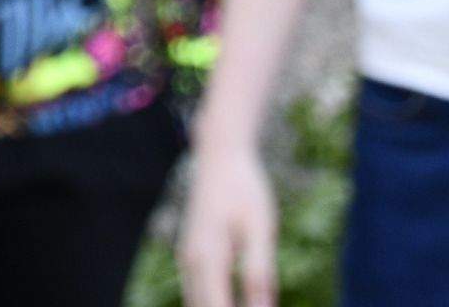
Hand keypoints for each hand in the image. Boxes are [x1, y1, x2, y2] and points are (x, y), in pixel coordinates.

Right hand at [177, 135, 278, 306]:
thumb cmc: (245, 189)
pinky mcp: (192, 258)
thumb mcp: (260, 228)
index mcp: (208, 256)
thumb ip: (259, 271)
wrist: (219, 156)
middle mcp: (190, 262)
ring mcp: (187, 260)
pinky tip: (233, 305)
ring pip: (197, 306)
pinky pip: (198, 295)